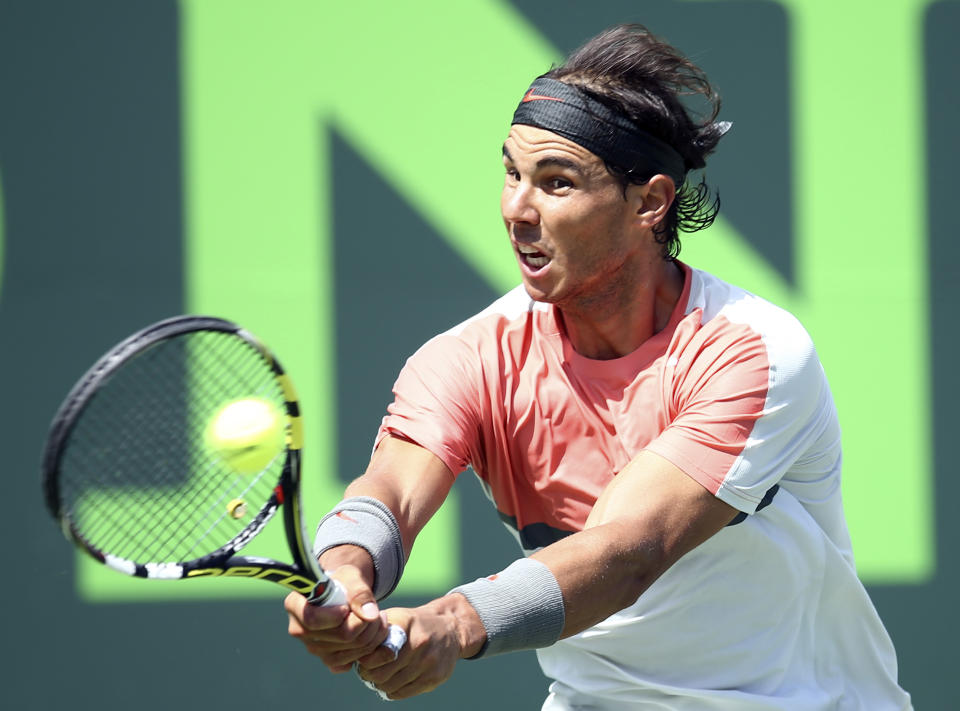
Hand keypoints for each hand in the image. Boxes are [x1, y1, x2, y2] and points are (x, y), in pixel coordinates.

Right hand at [285, 564, 388, 672]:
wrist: (345, 593)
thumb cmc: (343, 581)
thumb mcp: (351, 577)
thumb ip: (359, 593)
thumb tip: (370, 615)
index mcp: (295, 605)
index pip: (312, 619)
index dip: (336, 615)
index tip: (348, 607)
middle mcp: (300, 630)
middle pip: (340, 636)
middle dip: (366, 623)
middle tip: (378, 610)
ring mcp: (313, 648)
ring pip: (350, 651)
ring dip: (372, 635)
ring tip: (379, 618)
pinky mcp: (327, 660)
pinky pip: (352, 661)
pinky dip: (369, 648)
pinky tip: (373, 632)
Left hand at [355, 593, 485, 699]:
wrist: (451, 629)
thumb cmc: (416, 624)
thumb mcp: (397, 617)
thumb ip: (377, 629)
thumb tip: (353, 647)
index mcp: (406, 625)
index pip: (375, 654)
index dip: (364, 661)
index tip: (363, 659)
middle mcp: (419, 643)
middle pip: (381, 674)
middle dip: (369, 675)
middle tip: (367, 671)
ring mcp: (429, 663)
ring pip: (391, 686)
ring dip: (380, 683)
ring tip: (380, 675)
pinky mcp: (435, 678)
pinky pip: (403, 693)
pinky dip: (393, 690)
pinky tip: (393, 680)